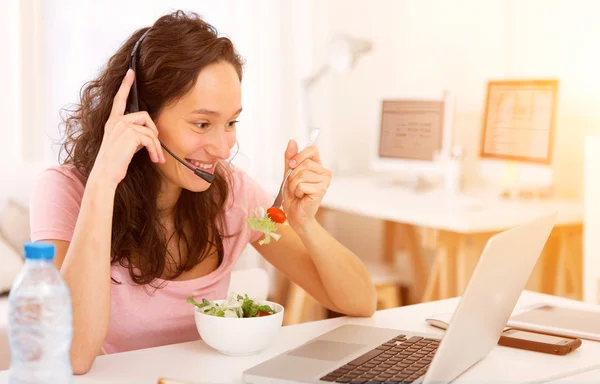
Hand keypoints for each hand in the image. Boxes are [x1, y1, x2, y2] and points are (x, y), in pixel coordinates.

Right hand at [90, 69, 165, 188]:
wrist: (105, 175)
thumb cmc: (114, 164)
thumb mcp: (123, 145)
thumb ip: (133, 134)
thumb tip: (150, 134)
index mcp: (113, 122)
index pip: (119, 99)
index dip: (126, 85)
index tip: (131, 72)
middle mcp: (116, 121)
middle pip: (145, 116)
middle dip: (154, 132)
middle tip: (156, 149)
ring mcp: (121, 126)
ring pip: (150, 130)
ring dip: (156, 146)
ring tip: (157, 158)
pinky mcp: (129, 134)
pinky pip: (150, 138)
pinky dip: (155, 150)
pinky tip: (155, 159)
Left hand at [282, 140, 330, 229]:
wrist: (296, 214)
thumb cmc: (293, 195)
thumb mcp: (288, 173)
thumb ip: (290, 158)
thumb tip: (292, 141)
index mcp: (317, 165)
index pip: (312, 150)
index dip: (300, 155)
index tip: (292, 164)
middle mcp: (324, 172)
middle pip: (304, 163)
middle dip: (293, 175)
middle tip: (294, 185)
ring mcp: (324, 181)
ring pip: (301, 175)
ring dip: (293, 185)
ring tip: (298, 192)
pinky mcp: (321, 190)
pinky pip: (301, 185)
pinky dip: (296, 192)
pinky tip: (301, 197)